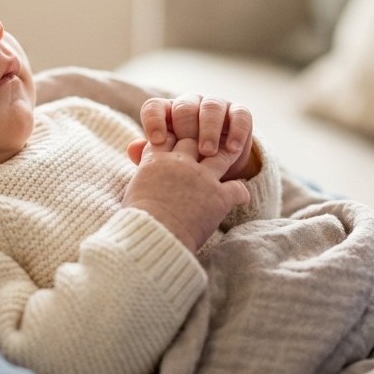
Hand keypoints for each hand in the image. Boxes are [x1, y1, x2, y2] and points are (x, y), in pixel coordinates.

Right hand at [122, 131, 249, 252]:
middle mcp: (180, 163)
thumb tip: (140, 185)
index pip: (167, 137)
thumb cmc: (136, 220)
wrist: (153, 236)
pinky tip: (241, 197)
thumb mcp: (132, 192)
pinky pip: (237, 188)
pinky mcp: (219, 196)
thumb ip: (140, 180)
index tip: (177, 141)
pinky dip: (240, 193)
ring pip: (220, 156)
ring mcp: (202, 178)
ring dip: (227, 155)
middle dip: (198, 140)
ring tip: (233, 154)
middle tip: (205, 144)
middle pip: (193, 140)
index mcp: (156, 161)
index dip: (173, 137)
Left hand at [132, 95, 260, 180]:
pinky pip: (239, 115)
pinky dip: (236, 131)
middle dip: (185, 127)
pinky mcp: (238, 113)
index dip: (154, 120)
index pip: (155, 107)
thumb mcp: (169, 163)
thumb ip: (151, 155)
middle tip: (188, 150)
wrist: (218, 171)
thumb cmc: (186, 166)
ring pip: (211, 107)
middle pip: (184, 105)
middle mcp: (190, 105)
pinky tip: (232, 149)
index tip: (157, 141)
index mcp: (167, 114)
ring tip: (208, 152)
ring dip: (209, 129)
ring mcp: (215, 106)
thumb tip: (132, 148)